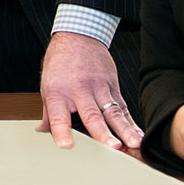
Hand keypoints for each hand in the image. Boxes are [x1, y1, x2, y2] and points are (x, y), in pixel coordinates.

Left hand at [37, 32, 143, 153]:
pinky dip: (131, 123)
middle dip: (103, 133)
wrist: (78, 36)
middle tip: (113, 148)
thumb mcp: (47, 86)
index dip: (61, 131)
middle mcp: (79, 92)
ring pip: (113, 112)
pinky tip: (139, 135)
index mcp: (58, 94)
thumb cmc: (60, 63)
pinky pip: (123, 107)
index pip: (58, 116)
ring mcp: (99, 88)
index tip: (67, 146)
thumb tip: (43, 133)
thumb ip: (49, 113)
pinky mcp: (113, 86)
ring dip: (125, 130)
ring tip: (134, 144)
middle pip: (92, 115)